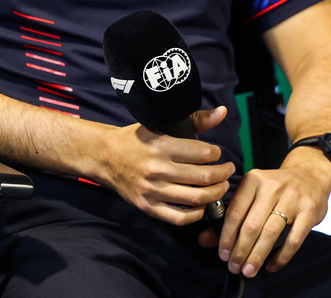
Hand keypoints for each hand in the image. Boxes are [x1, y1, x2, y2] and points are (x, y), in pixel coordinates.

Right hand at [101, 107, 234, 224]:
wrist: (104, 156)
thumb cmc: (135, 139)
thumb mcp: (159, 124)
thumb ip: (194, 121)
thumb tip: (223, 112)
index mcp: (160, 145)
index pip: (203, 152)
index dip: (217, 153)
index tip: (217, 153)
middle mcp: (156, 168)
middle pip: (205, 177)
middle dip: (223, 174)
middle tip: (227, 170)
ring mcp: (151, 190)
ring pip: (197, 198)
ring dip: (216, 193)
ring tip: (220, 186)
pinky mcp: (148, 207)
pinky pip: (181, 218)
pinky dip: (198, 213)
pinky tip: (202, 204)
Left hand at [200, 146, 330, 277]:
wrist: (309, 174)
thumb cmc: (274, 189)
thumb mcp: (251, 193)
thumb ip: (230, 216)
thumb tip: (204, 240)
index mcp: (252, 180)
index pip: (235, 212)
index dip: (226, 236)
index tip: (222, 255)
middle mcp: (271, 187)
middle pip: (251, 225)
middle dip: (240, 250)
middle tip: (234, 267)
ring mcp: (292, 198)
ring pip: (270, 233)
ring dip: (257, 255)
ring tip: (249, 270)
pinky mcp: (310, 211)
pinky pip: (293, 240)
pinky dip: (281, 256)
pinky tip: (271, 266)